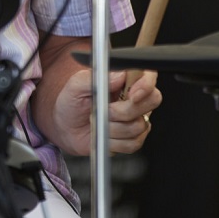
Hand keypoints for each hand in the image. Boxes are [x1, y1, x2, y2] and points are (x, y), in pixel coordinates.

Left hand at [46, 68, 161, 155]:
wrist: (65, 128)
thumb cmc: (72, 102)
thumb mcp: (76, 85)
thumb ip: (98, 77)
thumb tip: (120, 74)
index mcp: (124, 80)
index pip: (148, 74)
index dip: (146, 84)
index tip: (133, 94)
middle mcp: (135, 98)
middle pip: (152, 100)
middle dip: (126, 109)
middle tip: (107, 110)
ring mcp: (136, 119)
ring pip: (138, 125)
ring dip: (113, 127)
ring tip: (99, 122)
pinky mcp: (133, 139)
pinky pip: (133, 143)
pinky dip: (114, 142)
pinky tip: (104, 135)